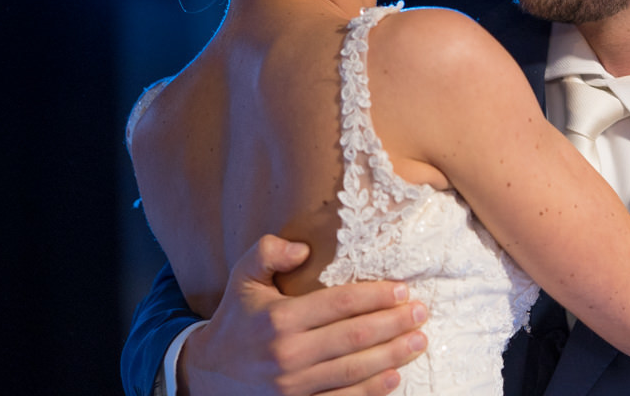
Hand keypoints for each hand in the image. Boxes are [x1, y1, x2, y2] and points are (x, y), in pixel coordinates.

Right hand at [179, 235, 427, 395]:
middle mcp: (287, 354)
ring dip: (392, 355)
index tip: (404, 289)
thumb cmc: (236, 319)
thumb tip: (303, 248)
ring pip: (353, 370)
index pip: (340, 303)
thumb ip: (268, 252)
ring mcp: (292, 386)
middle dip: (394, 324)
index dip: (377, 296)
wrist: (207, 375)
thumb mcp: (243, 278)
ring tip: (418, 341)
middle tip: (421, 313)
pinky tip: (394, 377)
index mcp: (279, 318)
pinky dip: (370, 392)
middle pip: (355, 336)